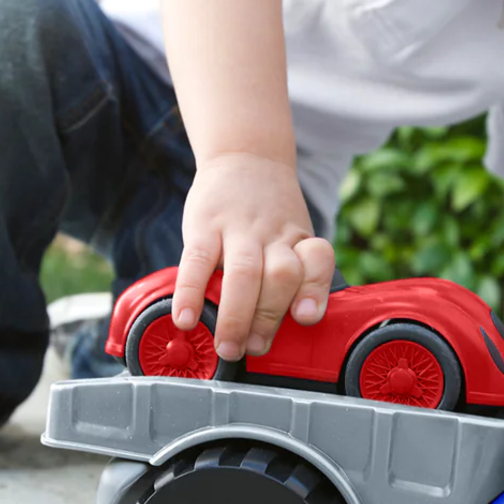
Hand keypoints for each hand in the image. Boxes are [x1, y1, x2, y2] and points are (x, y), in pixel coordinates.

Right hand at [174, 154, 335, 361]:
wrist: (244, 155)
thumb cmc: (270, 211)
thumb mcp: (293, 234)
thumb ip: (293, 275)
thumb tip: (281, 329)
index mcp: (299, 240)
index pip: (317, 262)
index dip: (314, 289)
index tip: (305, 317)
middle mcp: (273, 235)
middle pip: (280, 276)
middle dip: (268, 318)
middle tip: (254, 348)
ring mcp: (239, 228)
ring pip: (244, 274)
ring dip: (236, 316)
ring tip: (227, 347)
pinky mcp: (204, 225)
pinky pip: (198, 261)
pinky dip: (191, 292)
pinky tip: (186, 317)